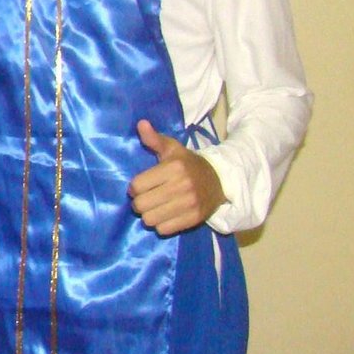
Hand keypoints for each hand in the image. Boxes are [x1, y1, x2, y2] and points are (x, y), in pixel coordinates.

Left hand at [128, 119, 224, 234]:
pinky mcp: (194, 219)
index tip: (140, 186)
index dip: (134, 188)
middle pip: (140, 205)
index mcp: (174, 168)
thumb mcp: (173, 149)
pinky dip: (161, 225)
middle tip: (146, 198)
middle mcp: (182, 186)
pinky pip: (163, 230)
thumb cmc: (189, 164)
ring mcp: (189, 204)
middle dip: (139, 203)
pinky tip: (166, 215)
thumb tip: (141, 123)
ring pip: (149, 220)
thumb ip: (154, 139)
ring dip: (148, 215)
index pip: (137, 186)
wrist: (219, 181)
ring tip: (155, 207)